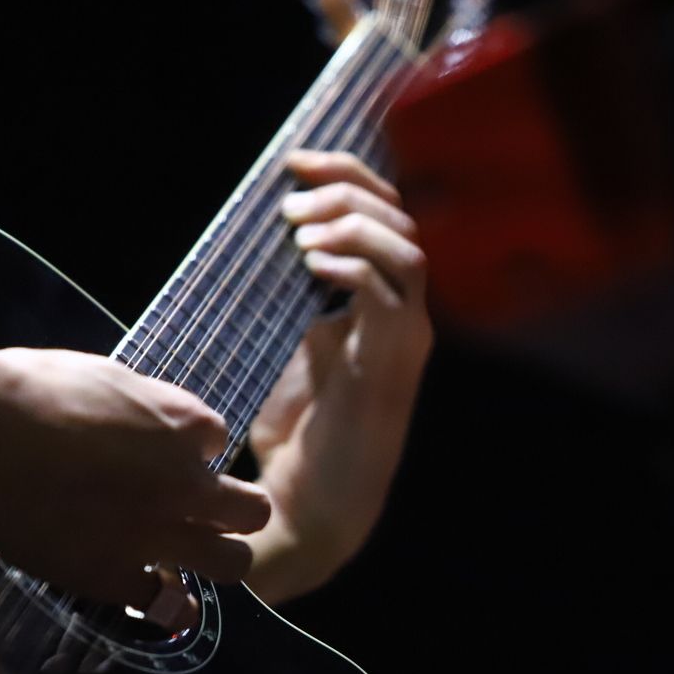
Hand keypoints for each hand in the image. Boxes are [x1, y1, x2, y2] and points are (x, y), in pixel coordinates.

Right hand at [0, 347, 269, 622]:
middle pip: (251, 510)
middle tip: (207, 514)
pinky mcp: (117, 575)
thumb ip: (138, 406)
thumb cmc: (28, 388)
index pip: (218, 441)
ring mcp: (157, 533)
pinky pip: (164, 603)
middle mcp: (185, 482)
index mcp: (182, 424)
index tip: (166, 456)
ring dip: (218, 559)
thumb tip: (140, 418)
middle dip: (235, 511)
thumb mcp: (105, 376)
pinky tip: (153, 595)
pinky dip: (163, 602)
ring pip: (231, 563)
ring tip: (197, 558)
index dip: (194, 450)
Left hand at [245, 150, 432, 602]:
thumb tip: (266, 243)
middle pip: (401, 220)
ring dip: (352, 225)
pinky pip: (391, 293)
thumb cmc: (297, 436)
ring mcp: (402, 340)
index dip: (345, 176)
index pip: (384, 215)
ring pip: (406, 249)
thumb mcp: (289, 346)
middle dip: (348, 189)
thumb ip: (293, 297)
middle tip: (294, 195)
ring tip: (300, 233)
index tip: (291, 165)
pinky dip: (353, 265)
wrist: (309, 509)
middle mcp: (403, 316)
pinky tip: (311, 266)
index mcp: (381, 305)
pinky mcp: (389, 365)